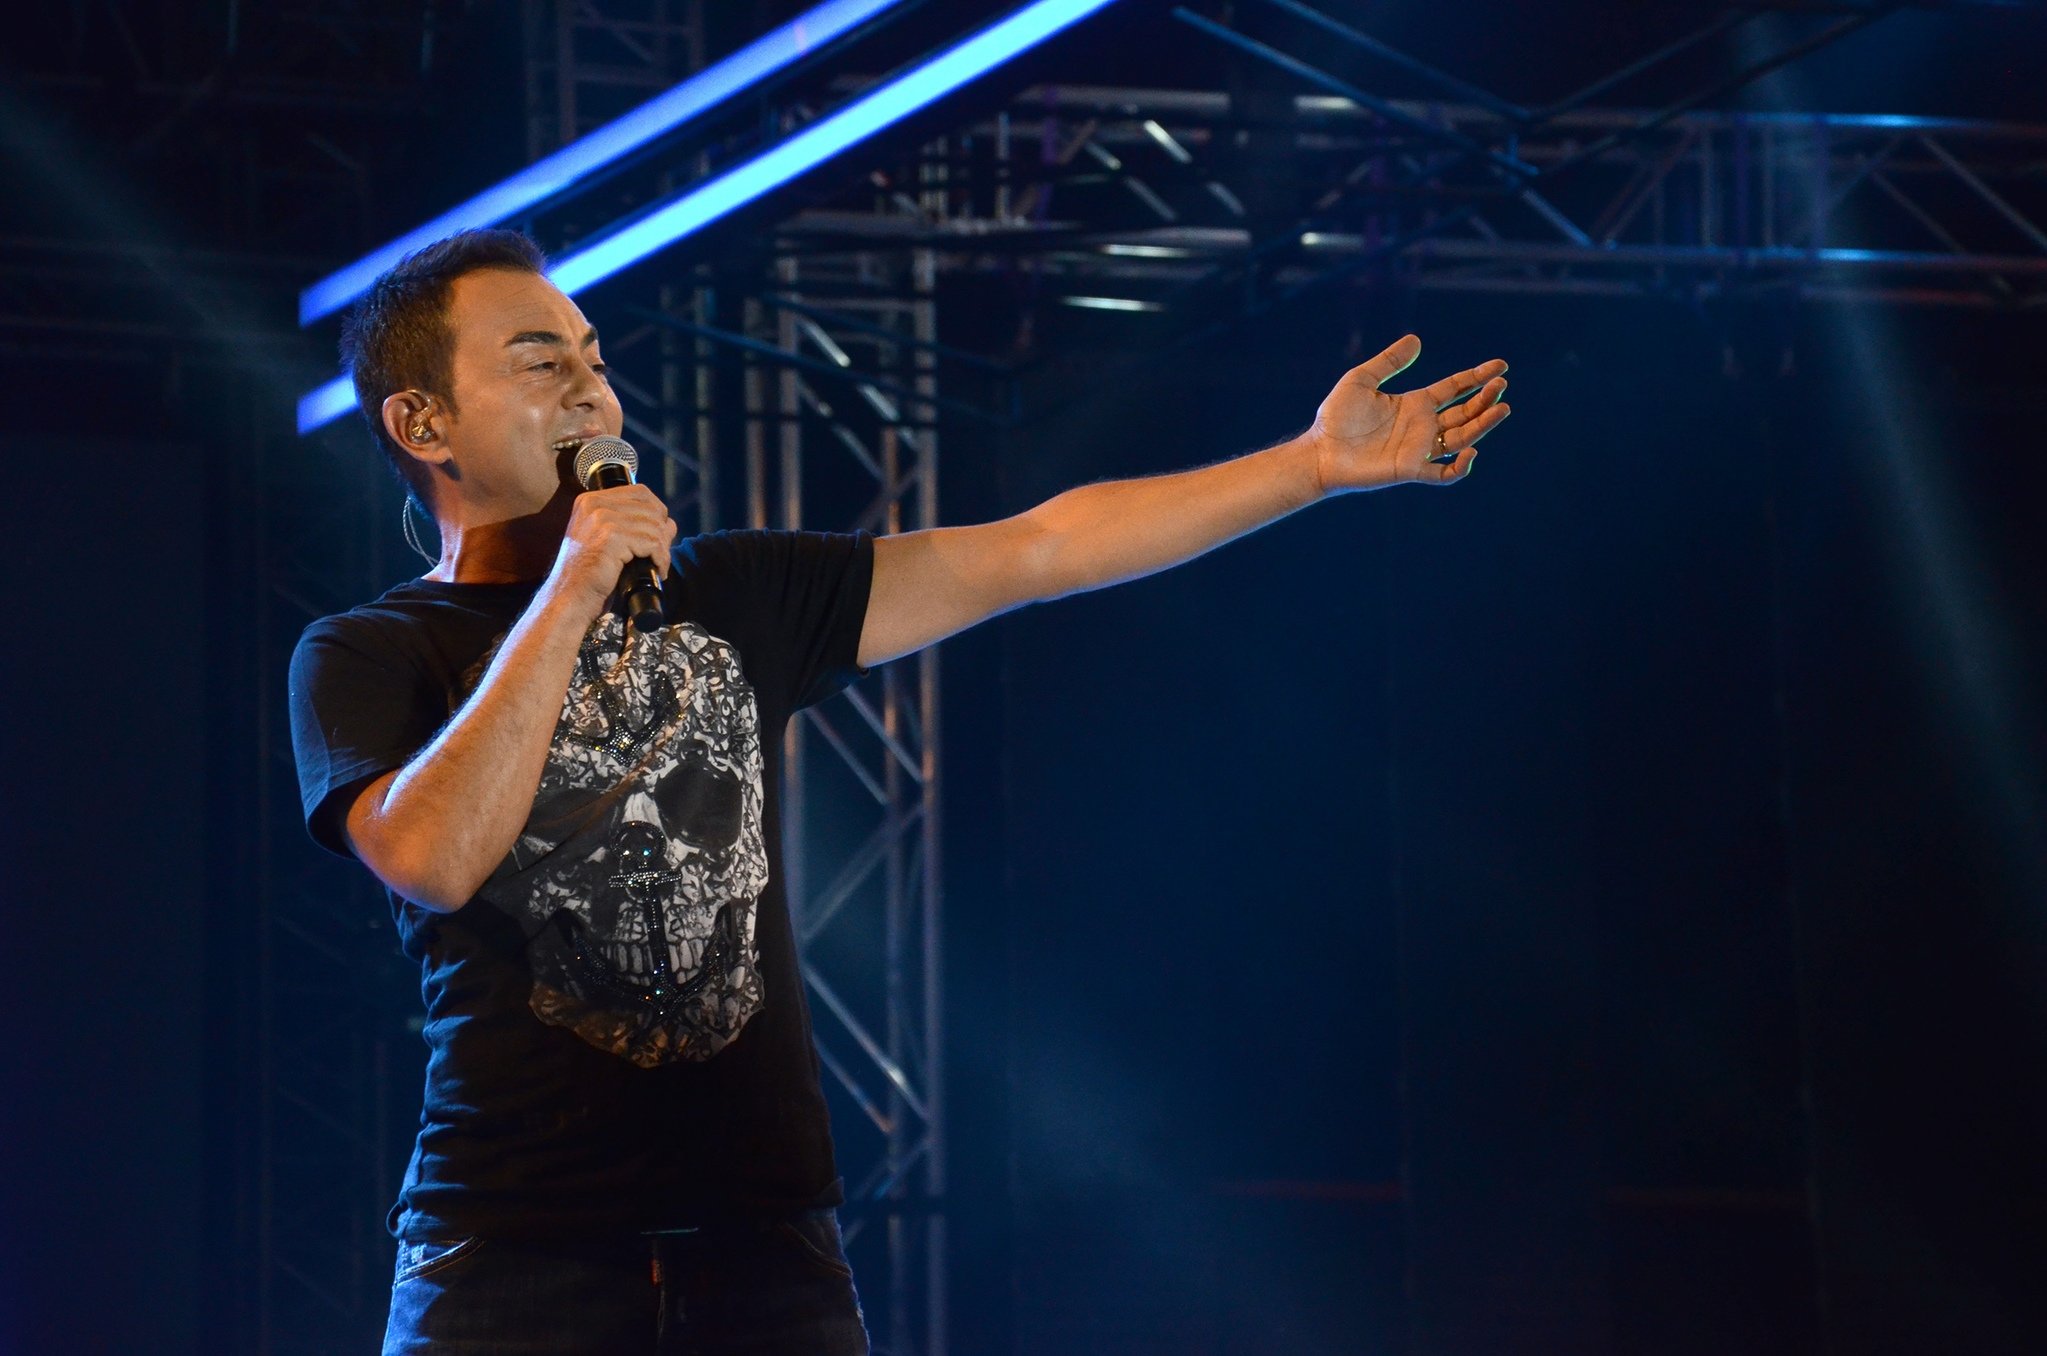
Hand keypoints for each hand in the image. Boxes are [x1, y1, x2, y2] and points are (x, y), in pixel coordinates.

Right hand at [548, 484, 677, 617]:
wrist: (569, 598)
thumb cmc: (589, 576)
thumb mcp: (607, 541)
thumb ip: (631, 526)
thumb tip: (669, 523)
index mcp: (590, 501)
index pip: (640, 492)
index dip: (657, 512)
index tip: (659, 535)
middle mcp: (594, 505)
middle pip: (651, 509)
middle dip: (663, 533)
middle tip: (660, 555)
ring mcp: (602, 520)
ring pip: (654, 526)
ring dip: (663, 549)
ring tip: (658, 565)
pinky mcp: (611, 538)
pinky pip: (652, 543)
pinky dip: (661, 559)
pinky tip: (657, 571)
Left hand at [1305, 335, 1509, 493]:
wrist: (1319, 451)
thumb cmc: (1336, 417)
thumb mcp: (1361, 380)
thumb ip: (1389, 362)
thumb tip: (1416, 339)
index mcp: (1415, 404)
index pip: (1454, 389)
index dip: (1477, 377)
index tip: (1500, 366)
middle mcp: (1422, 426)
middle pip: (1465, 413)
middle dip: (1485, 400)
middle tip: (1501, 386)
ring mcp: (1419, 449)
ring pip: (1462, 438)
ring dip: (1483, 425)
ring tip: (1501, 408)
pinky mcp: (1410, 470)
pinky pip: (1443, 473)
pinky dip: (1460, 466)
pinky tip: (1471, 451)